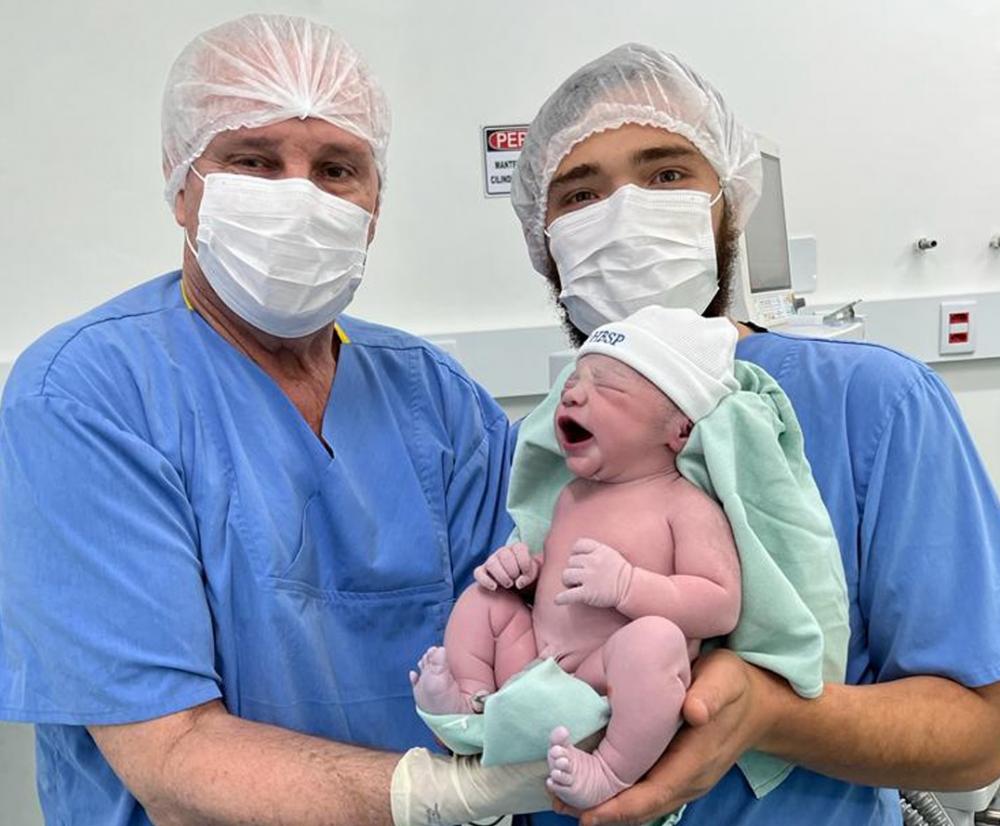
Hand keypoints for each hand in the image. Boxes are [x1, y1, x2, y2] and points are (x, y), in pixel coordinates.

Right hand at [474, 542, 540, 589]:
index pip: (519, 548)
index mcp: (516, 548)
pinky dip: (486, 581)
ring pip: (491, 564)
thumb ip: (529, 575)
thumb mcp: (531, 574)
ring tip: (509, 584)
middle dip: (512, 570)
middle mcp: (502, 551)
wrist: (515, 586)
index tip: (526, 573)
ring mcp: (491, 560)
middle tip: (516, 579)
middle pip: (504, 555)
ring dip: (502, 576)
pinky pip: (478, 573)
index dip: (524, 562)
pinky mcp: (481, 571)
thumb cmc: (524, 576)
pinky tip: (494, 587)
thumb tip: (518, 583)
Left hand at [555, 538, 632, 608]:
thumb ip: (594, 550)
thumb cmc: (619, 572)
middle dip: (573, 569)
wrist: (631, 589)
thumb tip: (575, 552)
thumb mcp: (610, 554)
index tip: (580, 562)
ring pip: (566, 575)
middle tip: (581, 578)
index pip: (578, 545)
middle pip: (571, 561)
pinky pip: (568, 595)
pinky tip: (558, 601)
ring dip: (568, 582)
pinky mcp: (588, 593)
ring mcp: (590, 577)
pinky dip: (561, 598)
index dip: (576, 553)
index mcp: (599, 550)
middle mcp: (593, 561)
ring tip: (576, 586)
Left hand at [569, 650, 782, 824]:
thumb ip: (711, 695)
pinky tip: (587, 783)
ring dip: (602, 803)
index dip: (620, 808)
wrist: (759, 704)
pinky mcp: (673, 770)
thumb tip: (695, 712)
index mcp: (694, 762)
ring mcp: (680, 778)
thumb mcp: (725, 681)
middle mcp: (686, 779)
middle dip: (599, 809)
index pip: (654, 794)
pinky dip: (614, 792)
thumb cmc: (736, 688)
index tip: (588, 815)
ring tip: (561, 799)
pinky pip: (641, 789)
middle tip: (557, 803)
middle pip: (639, 807)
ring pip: (638, 802)